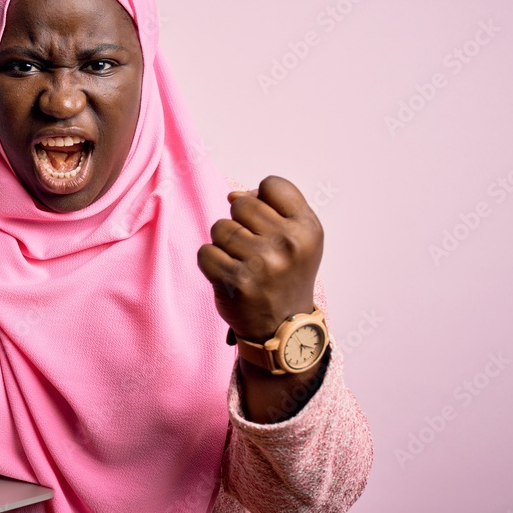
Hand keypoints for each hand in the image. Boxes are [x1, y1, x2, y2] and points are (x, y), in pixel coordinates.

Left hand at [197, 176, 322, 340]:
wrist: (284, 328)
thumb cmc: (287, 275)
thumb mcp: (298, 238)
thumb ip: (271, 207)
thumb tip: (233, 195)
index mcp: (307, 228)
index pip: (272, 184)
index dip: (261, 200)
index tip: (266, 223)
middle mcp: (289, 243)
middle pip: (241, 205)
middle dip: (240, 223)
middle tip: (254, 249)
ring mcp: (262, 263)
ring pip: (220, 228)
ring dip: (224, 244)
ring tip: (243, 264)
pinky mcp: (237, 281)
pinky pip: (205, 252)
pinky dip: (211, 263)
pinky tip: (228, 275)